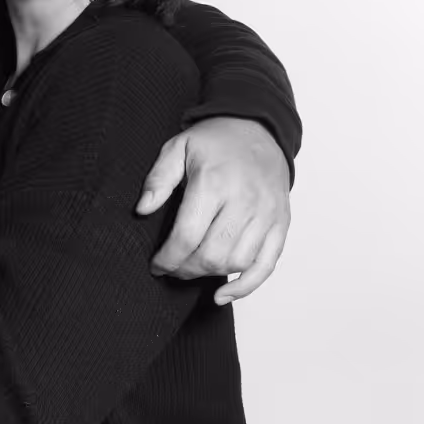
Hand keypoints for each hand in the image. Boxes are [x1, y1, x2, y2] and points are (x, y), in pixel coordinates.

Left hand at [136, 117, 290, 304]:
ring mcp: (266, 214)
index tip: (156, 265)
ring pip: (236, 263)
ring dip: (209, 275)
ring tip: (191, 269)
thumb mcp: (177, 147)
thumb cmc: (215, 141)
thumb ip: (158, 179)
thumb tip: (142, 210)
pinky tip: (223, 294)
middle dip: (185, 269)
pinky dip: (245, 286)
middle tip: (171, 268)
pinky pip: (266, 266)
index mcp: (214, 182)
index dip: (167, 258)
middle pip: (212, 255)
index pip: (187, 236)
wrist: (258, 128)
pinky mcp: (281, 224)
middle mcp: (244, 201)